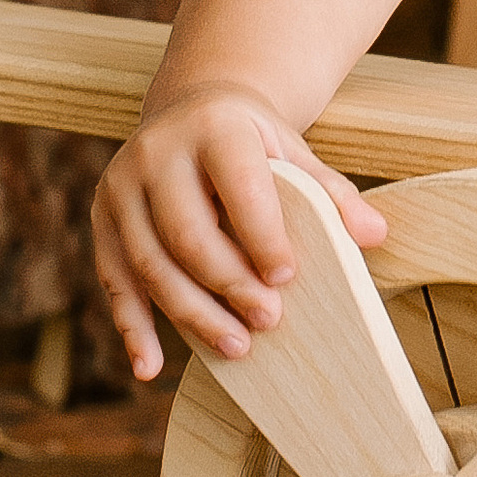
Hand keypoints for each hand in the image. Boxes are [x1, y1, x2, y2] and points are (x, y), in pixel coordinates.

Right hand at [91, 79, 385, 382]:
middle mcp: (156, 154)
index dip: (262, 236)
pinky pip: (114, 280)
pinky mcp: (101, 219)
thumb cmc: (252, 140)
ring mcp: (120, 187)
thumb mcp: (292, 150)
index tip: (286, 278)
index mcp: (213, 128)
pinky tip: (149, 368)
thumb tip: (375, 234)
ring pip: (150, 264)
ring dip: (191, 314)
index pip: (239, 188)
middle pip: (188, 234)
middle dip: (228, 284)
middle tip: (268, 320)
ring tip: (235, 347)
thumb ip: (330, 192)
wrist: (191, 108)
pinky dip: (132, 327)